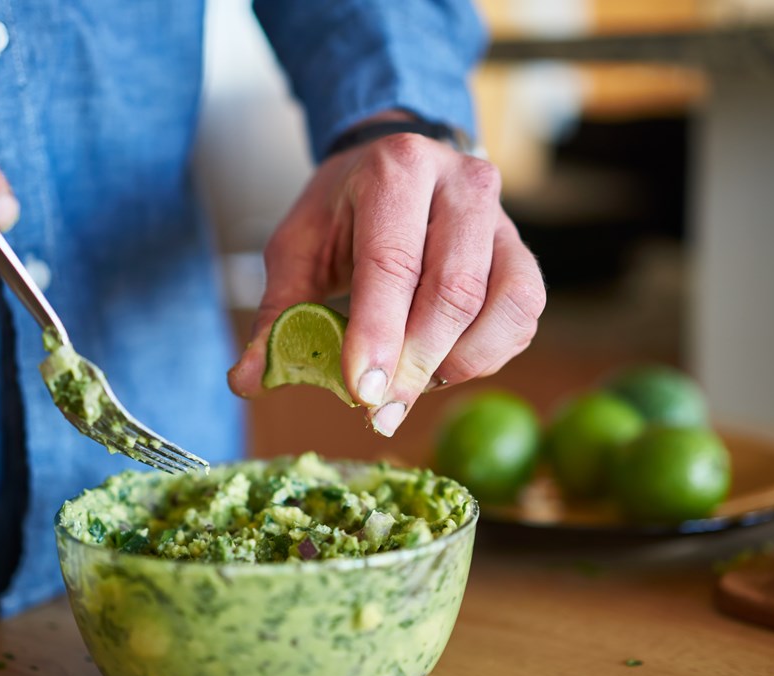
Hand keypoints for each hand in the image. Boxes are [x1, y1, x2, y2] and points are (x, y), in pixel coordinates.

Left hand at [228, 131, 544, 436]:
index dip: (379, 332)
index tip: (361, 390)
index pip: (392, 261)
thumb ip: (279, 311)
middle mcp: (462, 184)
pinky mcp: (524, 253)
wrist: (397, 168)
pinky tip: (442, 365)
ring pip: (502, 304)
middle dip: (416, 361)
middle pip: (454, 288)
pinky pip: (522, 316)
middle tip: (380, 409)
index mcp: (397, 170)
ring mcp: (503, 219)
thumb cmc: (344, 212)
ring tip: (409, 385)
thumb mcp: (298, 247)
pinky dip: (485, 355)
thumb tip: (249, 381)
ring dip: (457, 362)